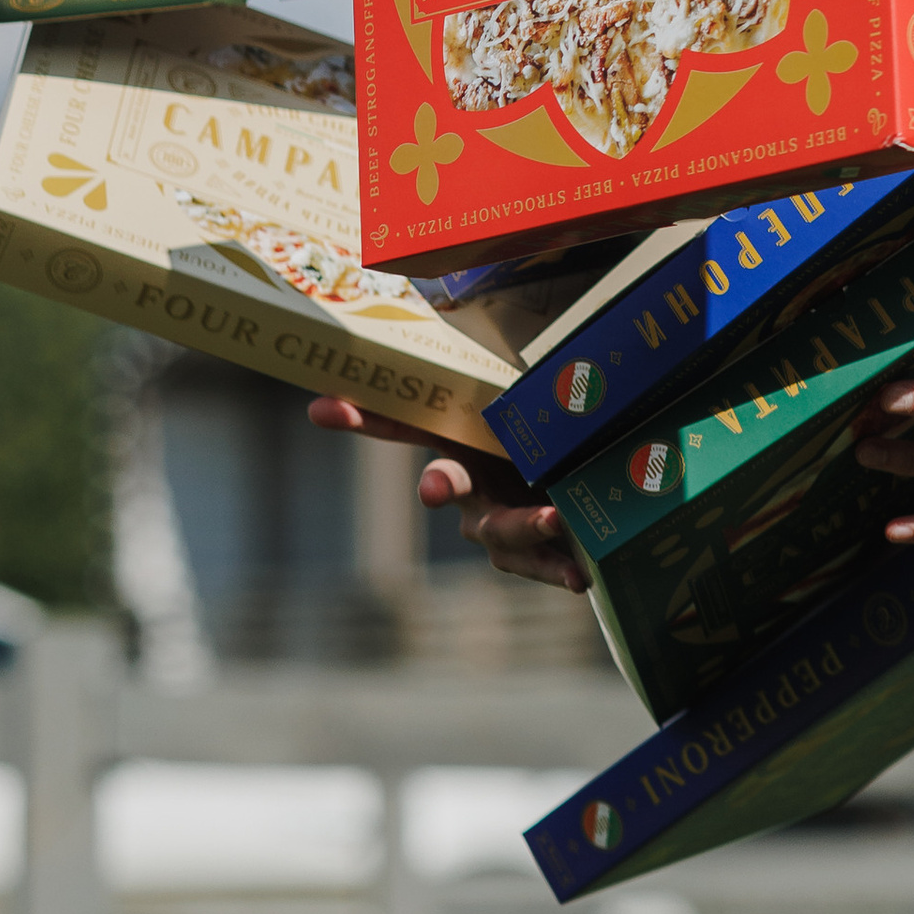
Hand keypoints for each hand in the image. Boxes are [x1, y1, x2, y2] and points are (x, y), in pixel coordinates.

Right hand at [305, 394, 591, 591]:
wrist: (592, 489)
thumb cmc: (560, 439)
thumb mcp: (547, 407)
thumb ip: (536, 379)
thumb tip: (524, 337)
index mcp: (462, 438)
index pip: (403, 423)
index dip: (363, 415)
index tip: (321, 408)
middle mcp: (468, 483)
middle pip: (445, 482)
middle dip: (439, 483)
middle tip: (434, 489)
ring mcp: (491, 523)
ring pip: (495, 529)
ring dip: (523, 525)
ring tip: (554, 520)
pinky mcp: (524, 553)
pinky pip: (533, 563)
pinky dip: (555, 568)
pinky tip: (577, 576)